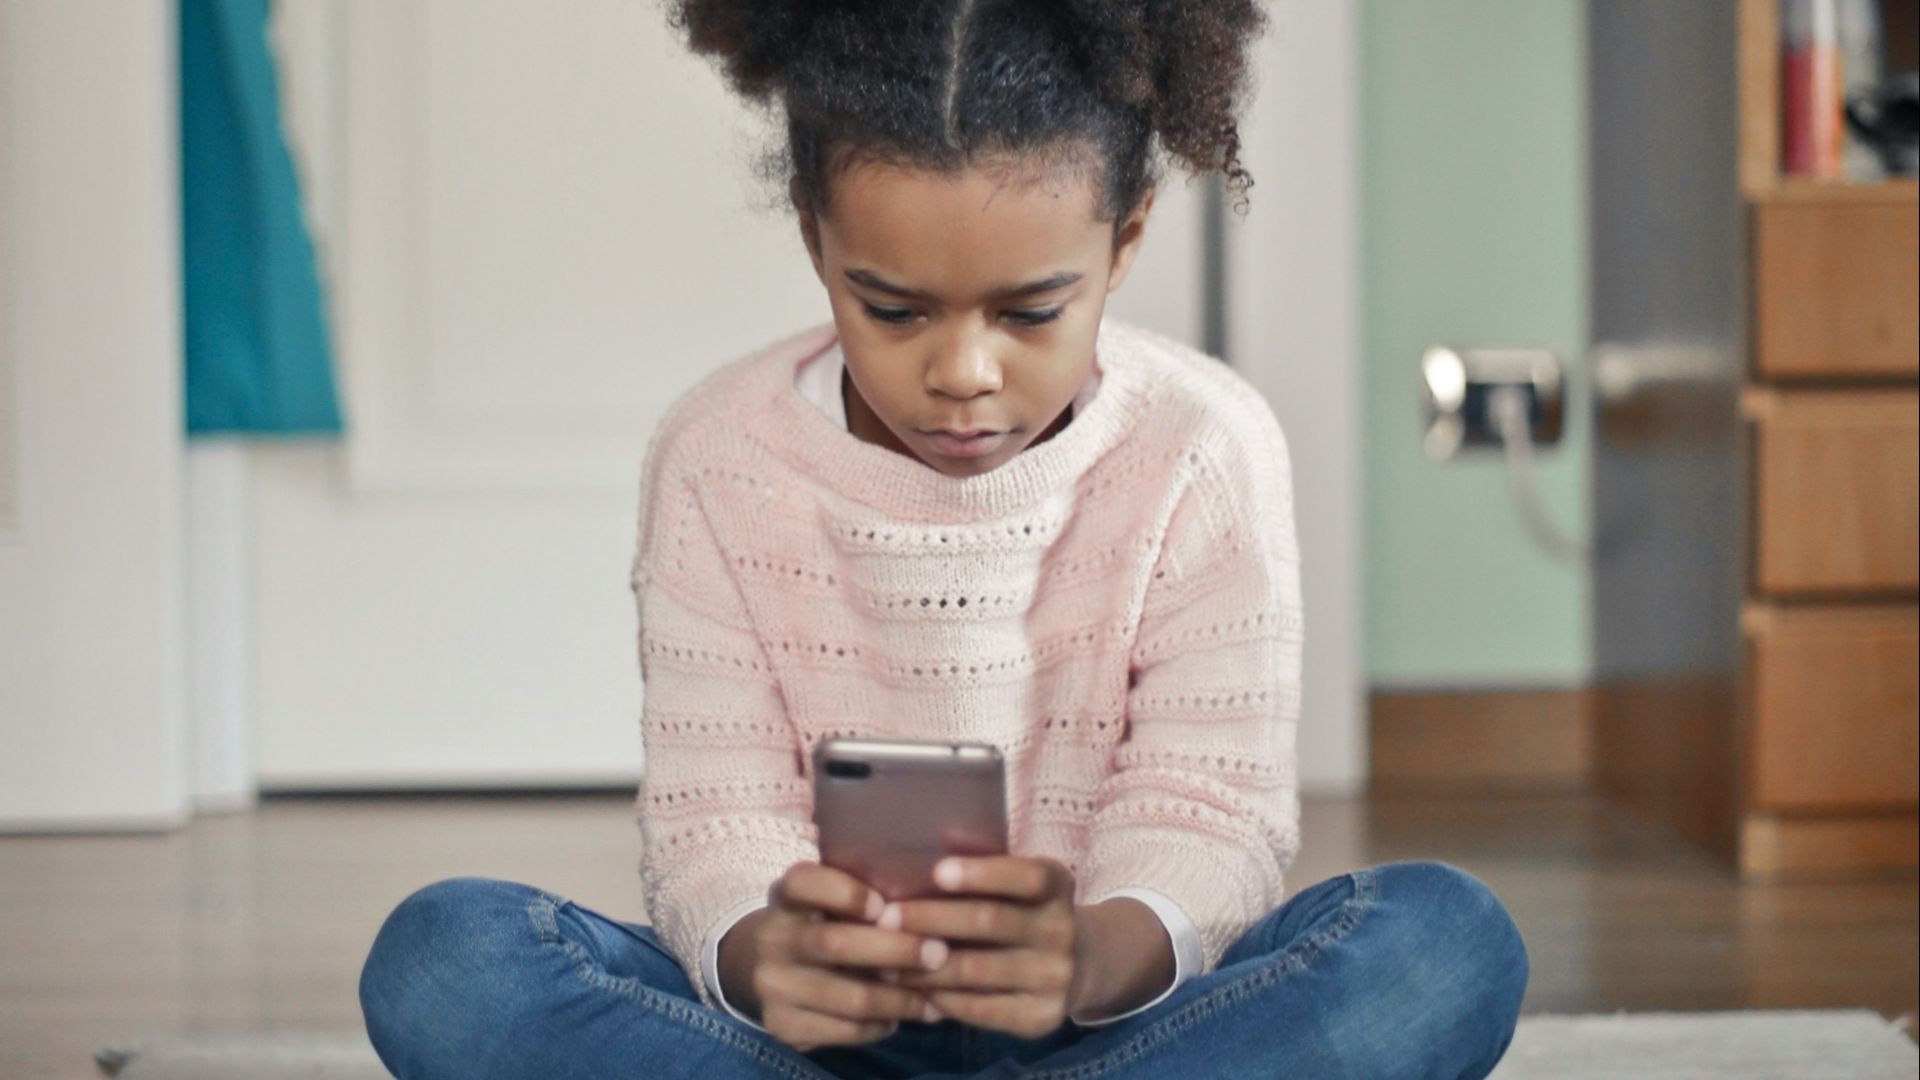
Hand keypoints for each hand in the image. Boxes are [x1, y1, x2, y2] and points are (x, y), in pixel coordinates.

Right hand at [722, 861, 948, 1051]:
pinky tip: (903, 1016)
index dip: (846, 894)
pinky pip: (845, 1030)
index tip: (884, 906)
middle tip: (939, 954)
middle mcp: (772, 937)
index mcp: (786, 895)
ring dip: (900, 999)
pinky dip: (882, 1025)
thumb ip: (868, 898)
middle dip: (896, 950)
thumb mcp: (832, 899)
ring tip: (935, 999)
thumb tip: (933, 906)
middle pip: (837, 944)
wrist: (771, 968)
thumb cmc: (824, 923)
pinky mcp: (782, 1024)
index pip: (805, 883)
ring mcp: (773, 984)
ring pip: (850, 996)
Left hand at [886, 855, 1082, 1037]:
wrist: (1073, 967)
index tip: (937, 871)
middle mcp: (1062, 930)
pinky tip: (912, 988)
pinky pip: (980, 1008)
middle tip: (885, 918)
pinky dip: (940, 997)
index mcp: (1058, 885)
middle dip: (931, 918)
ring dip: (923, 965)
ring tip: (885, 959)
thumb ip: (979, 873)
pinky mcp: (1042, 1017)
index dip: (982, 874)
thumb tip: (917, 857)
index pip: (1025, 876)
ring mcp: (1056, 977)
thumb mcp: (1014, 885)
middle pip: (990, 921)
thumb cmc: (1019, 912)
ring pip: (977, 969)